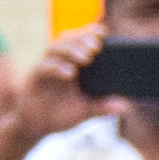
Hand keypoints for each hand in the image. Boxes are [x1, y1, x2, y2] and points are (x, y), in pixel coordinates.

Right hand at [6, 28, 105, 144]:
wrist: (35, 127)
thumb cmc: (59, 114)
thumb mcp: (84, 111)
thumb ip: (102, 107)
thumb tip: (125, 106)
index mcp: (72, 64)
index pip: (80, 41)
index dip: (90, 33)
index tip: (103, 32)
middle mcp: (58, 62)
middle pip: (68, 40)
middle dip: (82, 39)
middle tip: (96, 47)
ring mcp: (45, 68)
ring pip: (55, 49)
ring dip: (71, 50)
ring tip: (87, 58)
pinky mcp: (34, 78)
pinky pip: (44, 67)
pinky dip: (57, 67)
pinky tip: (70, 73)